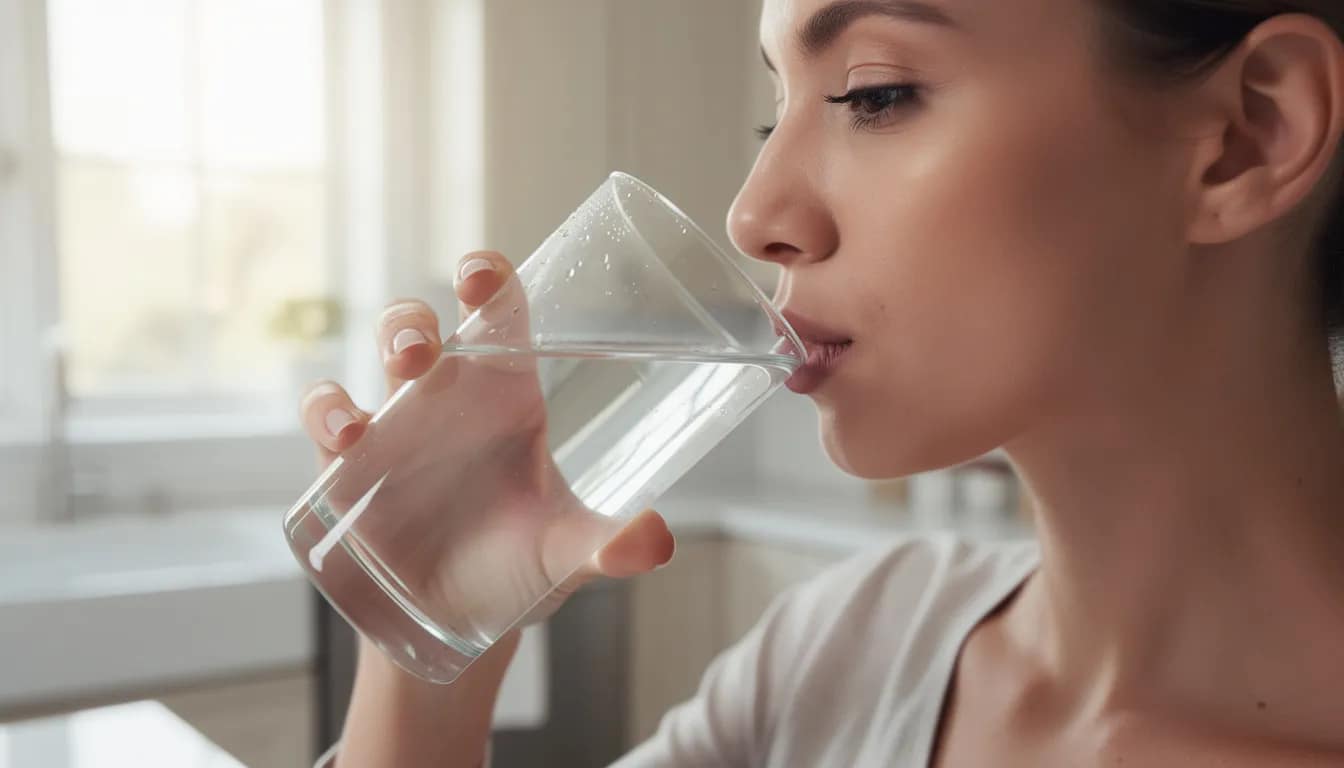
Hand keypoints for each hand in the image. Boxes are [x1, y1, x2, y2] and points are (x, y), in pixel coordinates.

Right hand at [297, 251, 674, 652]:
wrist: (462, 625)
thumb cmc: (520, 567)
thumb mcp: (568, 554)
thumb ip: (610, 544)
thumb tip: (656, 540)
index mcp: (507, 393)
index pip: (500, 312)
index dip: (486, 279)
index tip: (478, 279)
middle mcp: (450, 395)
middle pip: (427, 321)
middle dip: (417, 318)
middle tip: (425, 348)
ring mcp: (397, 423)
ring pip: (380, 352)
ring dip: (383, 349)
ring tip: (399, 375)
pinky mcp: (351, 464)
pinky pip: (329, 415)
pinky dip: (329, 412)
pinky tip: (349, 435)